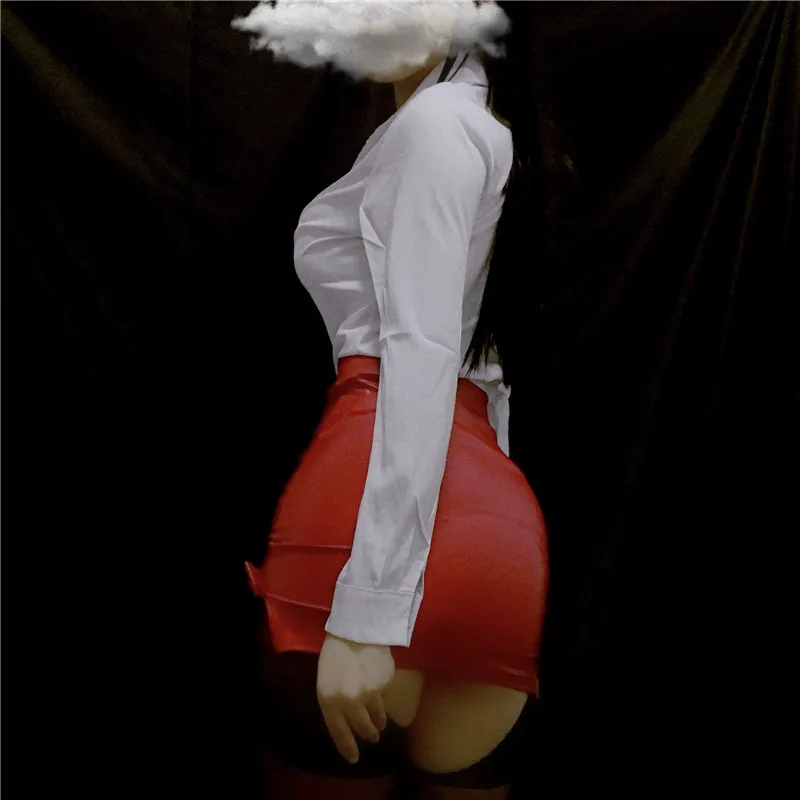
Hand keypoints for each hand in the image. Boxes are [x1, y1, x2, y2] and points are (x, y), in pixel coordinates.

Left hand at [316, 633, 394, 763]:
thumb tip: (347, 719)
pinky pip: (383, 696)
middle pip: (362, 728)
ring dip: (378, 721)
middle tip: (373, 737)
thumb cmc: (335, 654)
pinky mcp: (384, 685)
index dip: (348, 747)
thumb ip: (334, 702)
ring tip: (380, 723)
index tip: (354, 759)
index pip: (339, 732)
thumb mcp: (325, 681)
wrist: (356, 630)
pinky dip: (382, 696)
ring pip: (376, 716)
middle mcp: (349, 702)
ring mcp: (369, 694)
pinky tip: (378, 684)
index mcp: (329, 701)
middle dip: (368, 734)